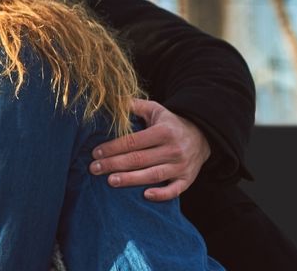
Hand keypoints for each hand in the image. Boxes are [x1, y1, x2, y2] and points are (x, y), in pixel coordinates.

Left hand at [89, 99, 211, 200]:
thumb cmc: (170, 124)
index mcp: (164, 131)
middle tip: (94, 168)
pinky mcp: (187, 179)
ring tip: (110, 181)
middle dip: (114, 164)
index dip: (113, 147)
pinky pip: (175, 190)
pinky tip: (145, 195)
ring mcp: (181, 166)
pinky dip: (161, 194)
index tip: (95, 152)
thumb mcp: (156, 110)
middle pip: (139, 159)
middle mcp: (173, 149)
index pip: (133, 141)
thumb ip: (135, 106)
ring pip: (153, 175)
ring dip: (131, 179)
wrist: (202, 136)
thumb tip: (113, 100)